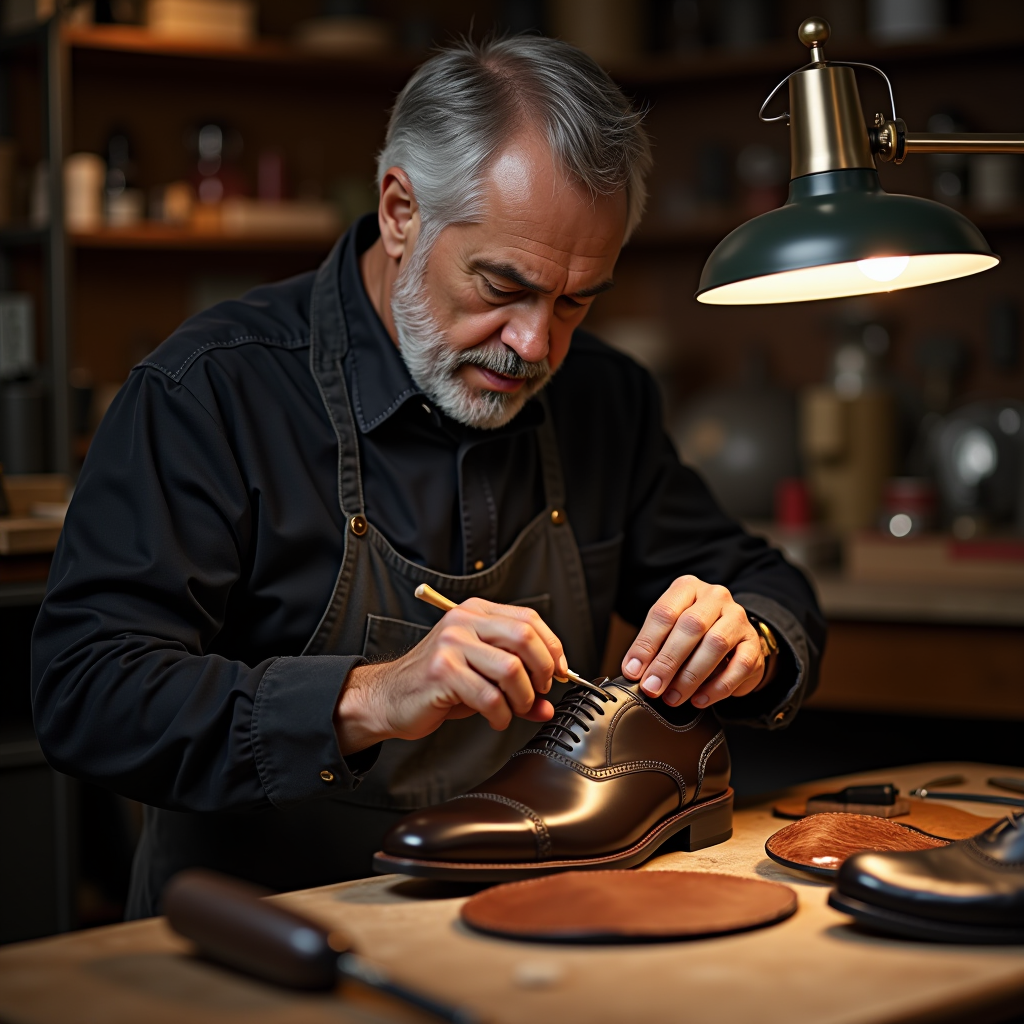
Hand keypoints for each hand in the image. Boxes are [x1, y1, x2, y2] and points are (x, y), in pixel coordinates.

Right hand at [335, 598, 565, 754]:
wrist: (389, 698)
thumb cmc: (439, 686)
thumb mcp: (483, 676)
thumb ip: (519, 686)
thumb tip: (548, 707)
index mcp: (476, 612)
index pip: (530, 619)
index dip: (553, 648)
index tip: (560, 673)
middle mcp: (464, 621)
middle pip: (525, 638)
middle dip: (543, 671)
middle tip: (539, 692)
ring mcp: (451, 644)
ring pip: (511, 669)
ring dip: (522, 699)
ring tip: (513, 709)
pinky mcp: (442, 671)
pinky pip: (489, 696)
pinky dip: (501, 715)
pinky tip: (495, 718)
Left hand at [620, 576, 764, 709]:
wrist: (732, 638)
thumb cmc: (693, 634)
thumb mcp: (668, 630)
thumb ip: (651, 647)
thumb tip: (634, 671)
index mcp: (687, 588)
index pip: (664, 613)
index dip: (647, 644)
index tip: (634, 671)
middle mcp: (715, 597)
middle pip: (691, 626)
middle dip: (668, 662)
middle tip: (653, 687)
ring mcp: (738, 618)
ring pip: (715, 645)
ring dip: (691, 676)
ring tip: (674, 697)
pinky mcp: (754, 643)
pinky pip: (739, 666)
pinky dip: (717, 687)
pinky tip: (700, 699)